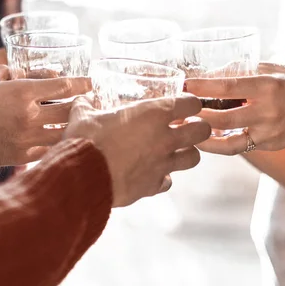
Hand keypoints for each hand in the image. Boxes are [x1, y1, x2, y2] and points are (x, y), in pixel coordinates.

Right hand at [0, 65, 90, 166]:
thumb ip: (10, 72)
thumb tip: (27, 71)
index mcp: (22, 92)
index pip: (62, 86)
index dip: (81, 84)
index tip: (91, 83)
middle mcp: (29, 115)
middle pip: (70, 111)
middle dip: (85, 106)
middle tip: (93, 104)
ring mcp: (27, 138)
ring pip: (64, 133)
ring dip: (75, 128)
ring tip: (84, 124)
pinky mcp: (21, 156)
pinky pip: (49, 151)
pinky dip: (58, 145)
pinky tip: (65, 141)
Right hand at [64, 95, 210, 206]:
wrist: (82, 177)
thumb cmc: (85, 141)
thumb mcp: (83, 115)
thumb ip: (88, 104)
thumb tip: (85, 99)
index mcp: (152, 114)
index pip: (190, 103)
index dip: (190, 102)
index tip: (184, 104)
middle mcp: (164, 138)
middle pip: (202, 131)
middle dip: (198, 128)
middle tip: (187, 127)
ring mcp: (162, 164)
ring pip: (194, 158)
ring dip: (187, 153)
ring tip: (175, 151)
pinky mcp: (152, 186)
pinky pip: (168, 182)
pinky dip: (163, 178)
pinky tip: (152, 174)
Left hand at [185, 62, 284, 154]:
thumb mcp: (276, 69)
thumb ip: (245, 71)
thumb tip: (212, 72)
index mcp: (268, 86)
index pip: (227, 87)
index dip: (202, 87)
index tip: (183, 84)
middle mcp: (268, 111)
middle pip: (221, 117)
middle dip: (195, 114)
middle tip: (177, 110)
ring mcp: (269, 132)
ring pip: (226, 140)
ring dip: (202, 135)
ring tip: (185, 127)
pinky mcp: (269, 145)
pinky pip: (238, 146)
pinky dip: (218, 143)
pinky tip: (204, 137)